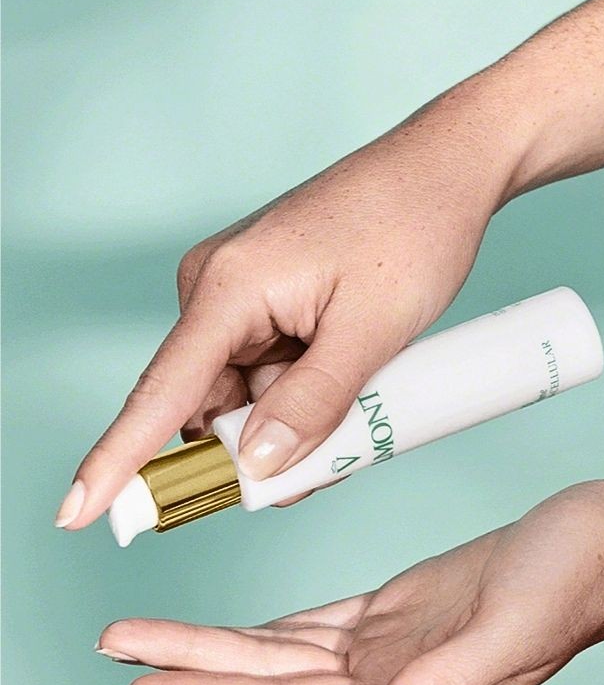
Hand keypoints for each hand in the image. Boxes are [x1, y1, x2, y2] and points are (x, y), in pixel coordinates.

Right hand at [58, 82, 518, 528]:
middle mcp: (219, 288)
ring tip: (362, 391)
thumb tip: (255, 465)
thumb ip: (311, 404)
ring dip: (294, 416)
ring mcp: (244, 294)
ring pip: (248, 393)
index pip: (161, 390)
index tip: (77, 513)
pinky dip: (303, 392)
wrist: (445, 171)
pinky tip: (349, 379)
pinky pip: (271, 369)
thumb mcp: (370, 332)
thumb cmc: (413, 231)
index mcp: (229, 287)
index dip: (119, 460)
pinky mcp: (271, 299)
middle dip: (262, 442)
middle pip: (212, 403)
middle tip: (333, 452)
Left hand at [96, 483, 603, 684]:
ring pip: (282, 653)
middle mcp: (388, 681)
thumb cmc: (570, 584)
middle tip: (116, 648)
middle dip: (190, 666)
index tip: (142, 683)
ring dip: (217, 645)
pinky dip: (270, 627)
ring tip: (153, 635)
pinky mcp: (399, 610)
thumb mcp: (512, 630)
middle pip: (266, 682)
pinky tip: (240, 628)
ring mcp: (390, 646)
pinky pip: (317, 624)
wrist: (602, 543)